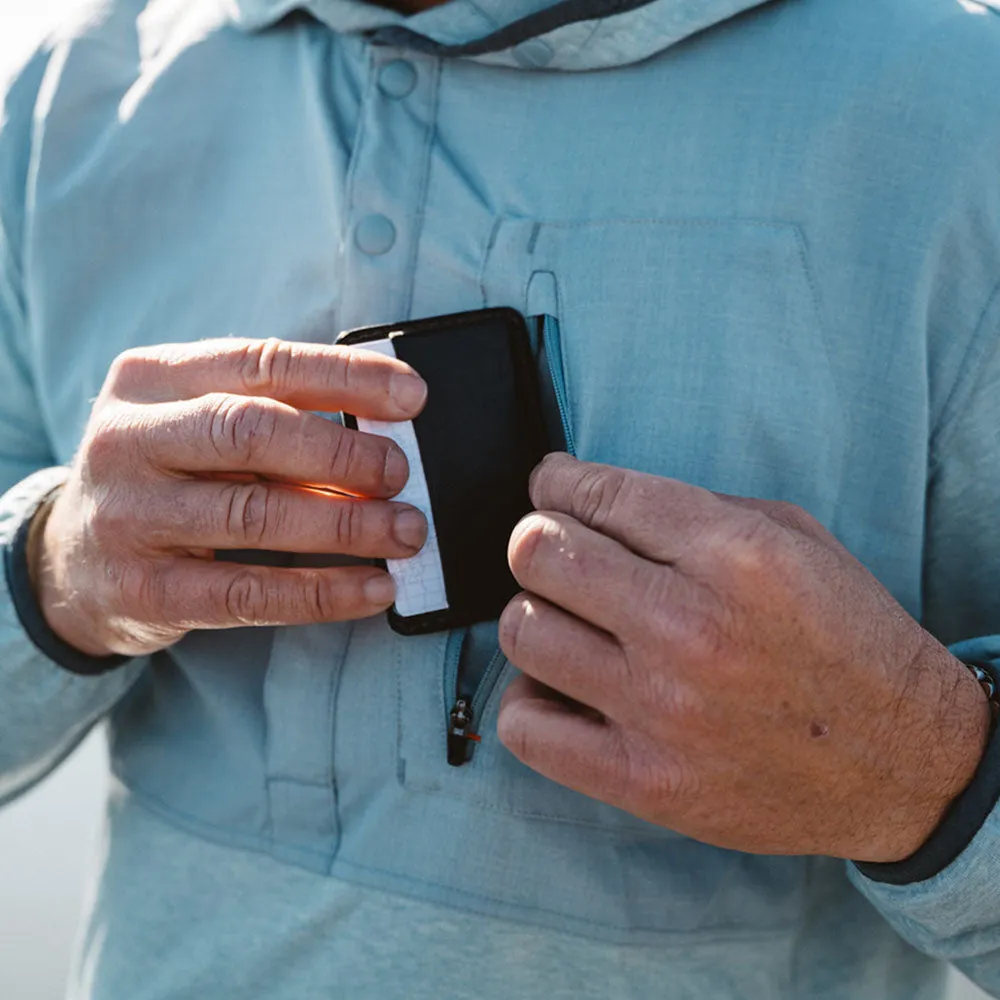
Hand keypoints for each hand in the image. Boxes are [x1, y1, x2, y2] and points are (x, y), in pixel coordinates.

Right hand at [37, 338, 427, 657]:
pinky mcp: (143, 590)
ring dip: (347, 526)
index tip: (413, 396)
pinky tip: (373, 588)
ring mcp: (129, 517)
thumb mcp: (196, 423)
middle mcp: (128, 440)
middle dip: (342, 453)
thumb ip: (273, 414)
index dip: (346, 377)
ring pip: (254, 516)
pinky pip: (248, 593)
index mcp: (151, 379)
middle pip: (251, 432)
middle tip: (401, 473)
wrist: (70, 561)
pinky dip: (322, 592)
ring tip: (405, 532)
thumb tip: (385, 431)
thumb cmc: (164, 476)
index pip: (262, 362)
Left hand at [498, 454, 989, 862]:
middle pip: (540, 553)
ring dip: (535, 615)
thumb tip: (589, 497)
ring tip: (568, 622)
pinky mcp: (646, 782)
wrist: (905, 764)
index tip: (551, 485)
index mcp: (735, 555)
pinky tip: (564, 690)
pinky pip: (527, 729)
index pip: (598, 493)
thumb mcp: (796, 540)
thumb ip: (693, 510)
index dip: (557, 480)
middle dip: (537, 539)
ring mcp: (662, 711)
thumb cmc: (847, 640)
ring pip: (525, 631)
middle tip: (557, 552)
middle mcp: (691, 628)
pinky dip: (528, 701)